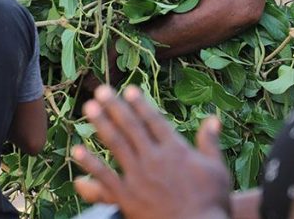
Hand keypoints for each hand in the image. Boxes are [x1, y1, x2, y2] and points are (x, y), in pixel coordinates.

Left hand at [72, 85, 231, 218]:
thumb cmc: (212, 203)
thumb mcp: (217, 169)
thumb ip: (210, 142)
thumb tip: (213, 118)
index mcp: (176, 150)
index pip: (155, 121)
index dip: (140, 104)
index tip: (129, 90)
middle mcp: (154, 158)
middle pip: (131, 126)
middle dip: (115, 106)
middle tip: (101, 90)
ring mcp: (139, 177)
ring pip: (116, 144)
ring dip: (101, 124)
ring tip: (89, 108)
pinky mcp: (127, 197)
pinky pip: (104, 177)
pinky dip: (90, 163)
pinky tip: (77, 150)